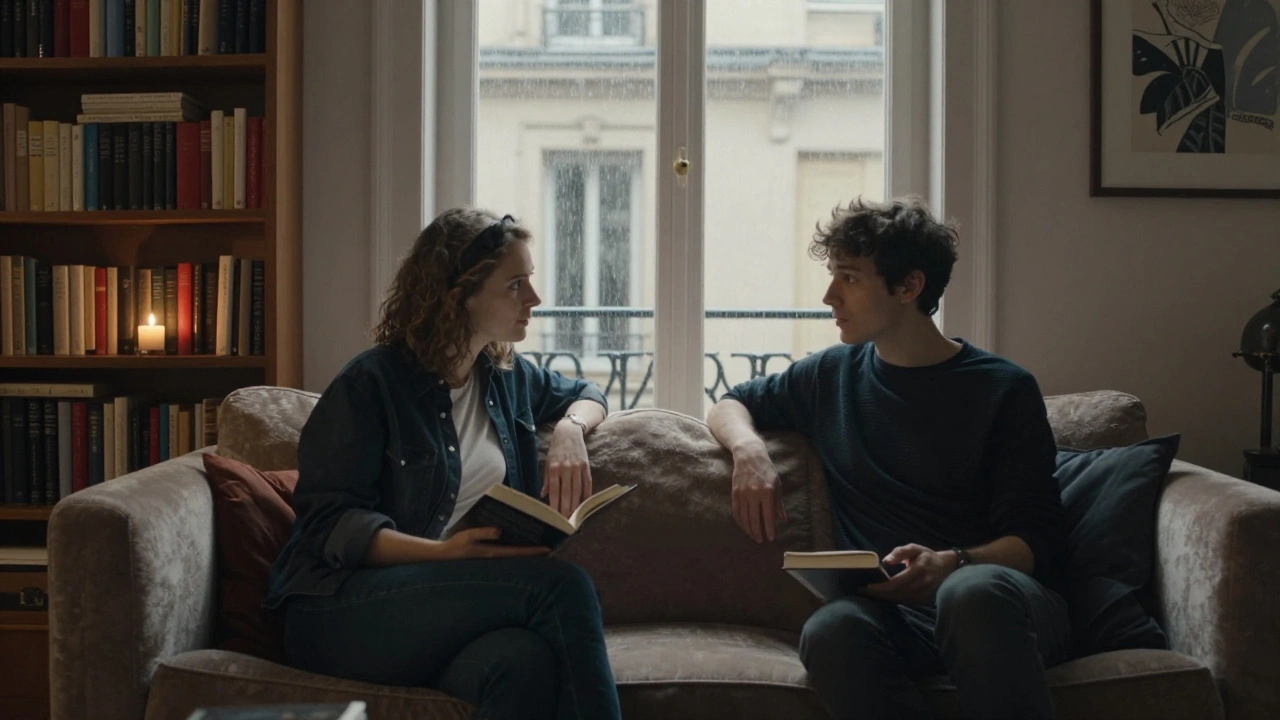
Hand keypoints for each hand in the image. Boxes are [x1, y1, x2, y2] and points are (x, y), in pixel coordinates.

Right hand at [436, 527, 550, 559]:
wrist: (444, 556)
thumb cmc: (455, 545)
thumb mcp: (467, 536)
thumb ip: (483, 532)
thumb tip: (499, 530)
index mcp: (492, 552)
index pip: (518, 552)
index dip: (533, 551)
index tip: (548, 549)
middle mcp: (495, 556)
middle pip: (519, 555)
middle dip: (534, 552)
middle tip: (551, 548)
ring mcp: (493, 557)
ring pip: (514, 555)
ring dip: (526, 551)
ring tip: (541, 544)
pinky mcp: (489, 555)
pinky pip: (507, 552)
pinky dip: (516, 549)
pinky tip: (521, 543)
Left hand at [541, 418, 592, 517]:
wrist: (569, 432)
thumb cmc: (556, 449)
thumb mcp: (548, 462)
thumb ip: (546, 479)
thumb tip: (542, 494)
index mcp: (554, 468)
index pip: (554, 491)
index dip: (554, 504)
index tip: (554, 516)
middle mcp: (566, 469)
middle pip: (566, 493)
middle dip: (566, 508)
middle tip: (565, 521)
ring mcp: (577, 467)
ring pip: (577, 490)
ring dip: (575, 504)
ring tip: (573, 516)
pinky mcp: (586, 466)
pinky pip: (587, 483)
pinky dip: (586, 494)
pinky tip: (584, 504)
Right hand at [730, 443, 786, 542]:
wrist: (749, 456)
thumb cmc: (766, 469)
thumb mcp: (777, 484)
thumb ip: (778, 503)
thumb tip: (782, 520)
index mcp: (767, 491)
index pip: (768, 515)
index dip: (769, 528)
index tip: (771, 538)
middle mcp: (754, 493)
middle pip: (754, 519)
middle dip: (758, 532)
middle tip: (761, 540)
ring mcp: (742, 493)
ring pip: (744, 517)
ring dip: (748, 529)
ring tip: (753, 536)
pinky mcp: (734, 493)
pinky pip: (736, 511)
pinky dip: (740, 521)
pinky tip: (744, 526)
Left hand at [861, 544, 955, 604]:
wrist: (947, 567)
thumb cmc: (927, 556)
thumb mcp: (914, 548)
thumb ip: (900, 552)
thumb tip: (886, 561)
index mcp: (919, 569)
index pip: (897, 582)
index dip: (881, 587)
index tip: (867, 586)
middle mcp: (923, 584)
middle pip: (897, 593)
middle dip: (878, 594)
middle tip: (862, 591)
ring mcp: (924, 594)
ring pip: (900, 599)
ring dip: (884, 598)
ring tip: (869, 594)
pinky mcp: (924, 600)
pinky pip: (905, 602)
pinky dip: (893, 600)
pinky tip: (882, 597)